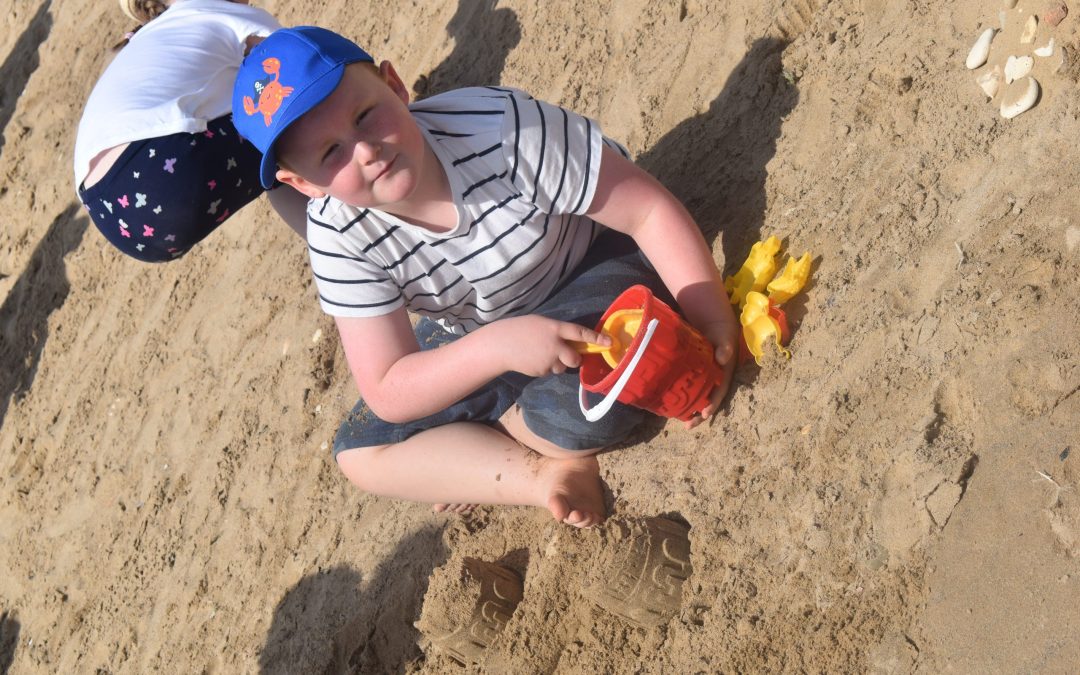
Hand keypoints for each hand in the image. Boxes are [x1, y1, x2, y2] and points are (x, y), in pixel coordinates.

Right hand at [493, 315, 610, 376]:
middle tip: (567, 354)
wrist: (500, 345)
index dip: (596, 338)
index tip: (610, 343)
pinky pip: (550, 371)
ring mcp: (548, 360)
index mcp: (554, 328)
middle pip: (575, 358)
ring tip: (540, 354)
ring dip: (557, 362)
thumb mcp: (540, 323)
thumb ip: (556, 331)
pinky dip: (545, 367)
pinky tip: (533, 359)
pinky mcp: (541, 371)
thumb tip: (571, 341)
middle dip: (574, 358)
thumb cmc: (520, 329)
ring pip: (562, 366)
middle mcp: (554, 345)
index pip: (580, 333)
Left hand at [684, 306, 739, 428]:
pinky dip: (684, 397)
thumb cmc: (721, 333)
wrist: (714, 324)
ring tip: (681, 422)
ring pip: (699, 397)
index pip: (719, 392)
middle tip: (689, 426)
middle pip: (708, 400)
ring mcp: (705, 378)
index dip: (713, 404)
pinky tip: (673, 405)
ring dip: (691, 409)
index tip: (704, 414)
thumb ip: (724, 347)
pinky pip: (690, 388)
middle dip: (699, 414)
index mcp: (723, 374)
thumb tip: (723, 358)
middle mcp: (715, 379)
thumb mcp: (724, 338)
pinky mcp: (694, 374)